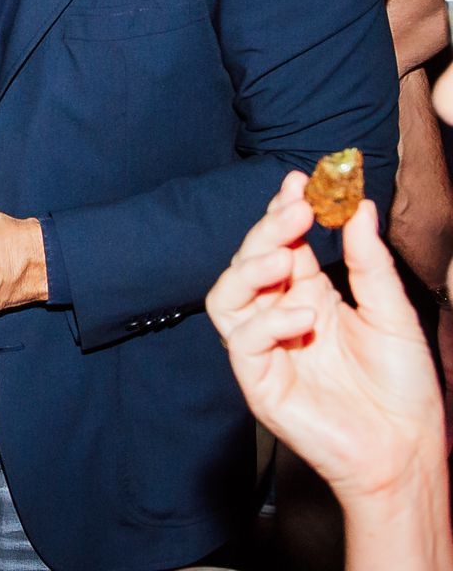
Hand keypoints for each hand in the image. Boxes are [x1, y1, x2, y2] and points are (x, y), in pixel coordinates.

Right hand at [207, 172, 443, 502]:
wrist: (406, 451)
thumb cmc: (403, 389)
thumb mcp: (394, 315)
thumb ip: (370, 265)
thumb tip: (360, 210)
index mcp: (309, 296)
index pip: (284, 244)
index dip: (284, 212)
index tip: (298, 181)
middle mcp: (280, 316)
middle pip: (249, 262)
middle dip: (267, 231)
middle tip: (294, 210)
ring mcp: (265, 348)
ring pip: (226, 296)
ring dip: (249, 269)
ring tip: (283, 257)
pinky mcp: (258, 381)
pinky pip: (241, 341)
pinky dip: (267, 322)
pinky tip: (303, 317)